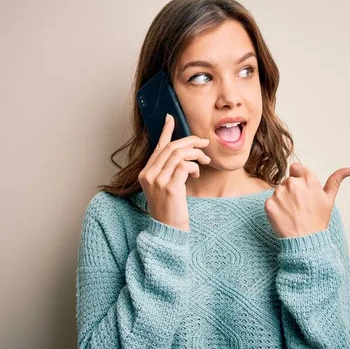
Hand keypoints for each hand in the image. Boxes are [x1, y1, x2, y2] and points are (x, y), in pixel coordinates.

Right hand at [138, 114, 210, 231]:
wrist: (168, 230)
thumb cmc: (170, 209)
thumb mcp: (166, 187)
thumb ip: (169, 170)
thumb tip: (183, 153)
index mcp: (145, 174)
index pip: (157, 147)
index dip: (165, 131)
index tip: (170, 118)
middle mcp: (148, 175)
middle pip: (171, 148)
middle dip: (190, 142)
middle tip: (204, 143)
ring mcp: (158, 181)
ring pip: (179, 154)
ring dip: (195, 154)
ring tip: (204, 161)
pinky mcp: (170, 187)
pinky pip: (185, 166)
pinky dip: (194, 167)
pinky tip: (196, 175)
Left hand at [264, 162, 349, 237]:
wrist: (305, 241)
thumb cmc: (318, 221)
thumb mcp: (329, 200)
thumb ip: (336, 180)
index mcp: (308, 180)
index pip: (296, 168)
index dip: (298, 178)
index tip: (301, 190)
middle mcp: (293, 183)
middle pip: (287, 180)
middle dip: (291, 190)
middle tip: (299, 206)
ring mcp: (280, 193)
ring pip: (278, 191)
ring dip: (282, 199)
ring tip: (292, 212)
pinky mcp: (269, 204)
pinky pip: (270, 202)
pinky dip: (275, 209)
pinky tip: (284, 217)